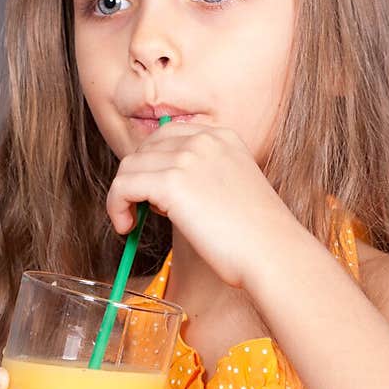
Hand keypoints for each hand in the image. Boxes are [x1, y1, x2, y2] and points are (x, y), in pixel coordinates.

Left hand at [106, 121, 296, 289]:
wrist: (272, 253)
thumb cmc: (256, 236)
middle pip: (144, 149)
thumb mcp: (232, 189)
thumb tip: (158, 191)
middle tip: (141, 210)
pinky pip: (122, 186)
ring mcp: (187, 158)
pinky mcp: (172, 182)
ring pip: (128, 168)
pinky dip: (116, 207)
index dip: (151, 164)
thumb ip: (200, 178)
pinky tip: (127, 227)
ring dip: (123, 196)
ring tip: (133, 222)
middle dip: (135, 179)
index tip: (151, 193)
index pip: (166, 136)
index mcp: (222, 136)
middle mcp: (204, 139)